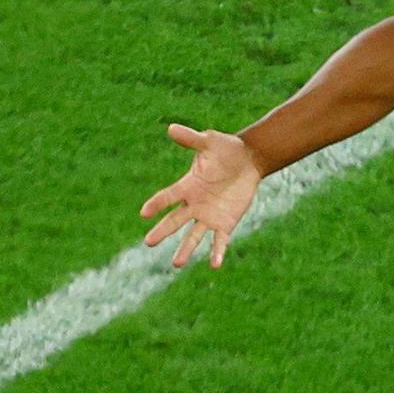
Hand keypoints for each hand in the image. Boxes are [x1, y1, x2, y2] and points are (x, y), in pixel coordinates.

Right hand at [140, 124, 261, 267]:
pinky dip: (217, 252)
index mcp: (188, 186)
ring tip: (177, 264)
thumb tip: (171, 128)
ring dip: (186, 250)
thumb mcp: (210, 142)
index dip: (157, 204)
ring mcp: (208, 216)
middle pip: (175, 221)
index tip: (144, 212)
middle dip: (163, 231)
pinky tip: (214, 264)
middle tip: (148, 242)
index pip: (168, 197)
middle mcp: (194, 204)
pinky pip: (220, 240)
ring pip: (193, 236)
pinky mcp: (225, 223)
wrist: (249, 161)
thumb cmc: (227, 150)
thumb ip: (191, 139)